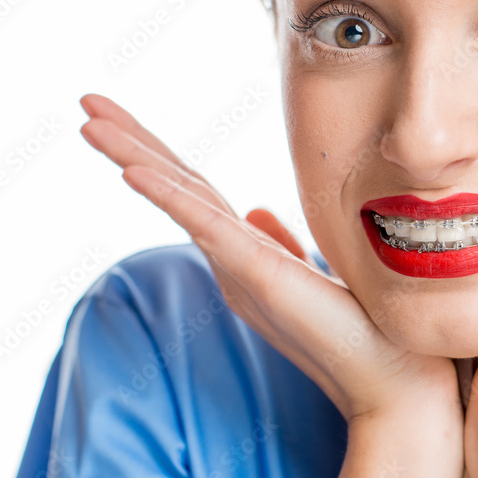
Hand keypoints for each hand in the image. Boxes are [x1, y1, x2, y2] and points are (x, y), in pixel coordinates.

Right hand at [77, 94, 459, 424]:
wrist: (391, 377)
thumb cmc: (359, 329)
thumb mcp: (315, 270)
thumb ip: (281, 241)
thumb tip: (258, 210)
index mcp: (245, 250)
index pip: (193, 188)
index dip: (156, 150)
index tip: (118, 114)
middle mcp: (232, 256)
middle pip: (174, 185)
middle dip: (128, 141)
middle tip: (86, 100)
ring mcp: (241, 266)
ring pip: (178, 198)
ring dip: (132, 156)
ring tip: (89, 120)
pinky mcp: (259, 277)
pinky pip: (206, 227)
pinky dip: (169, 197)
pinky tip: (134, 170)